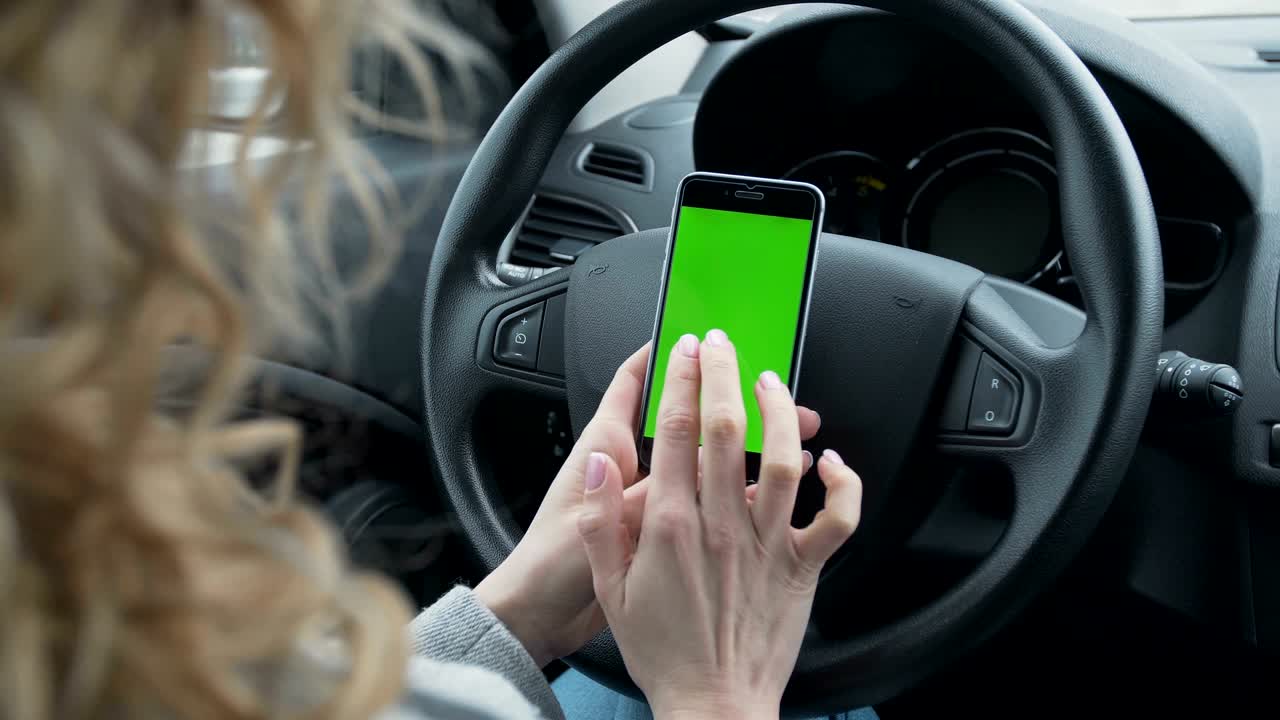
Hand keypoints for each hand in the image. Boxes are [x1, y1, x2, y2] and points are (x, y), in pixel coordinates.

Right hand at [576, 330, 861, 718]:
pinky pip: (835, 519)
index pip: (674, 433)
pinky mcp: (802, 567)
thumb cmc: (664, 650)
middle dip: (724, 374)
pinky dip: (842, 485)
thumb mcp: (610, 588)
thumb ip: (601, 522)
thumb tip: (599, 465)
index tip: (684, 351)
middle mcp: (722, 526)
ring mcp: (767, 544)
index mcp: (671, 526)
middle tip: (723, 344)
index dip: (680, 381)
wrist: (713, 703)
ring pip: (781, 460)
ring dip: (780, 412)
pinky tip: (830, 460)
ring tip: (771, 381)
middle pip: (725, 430)